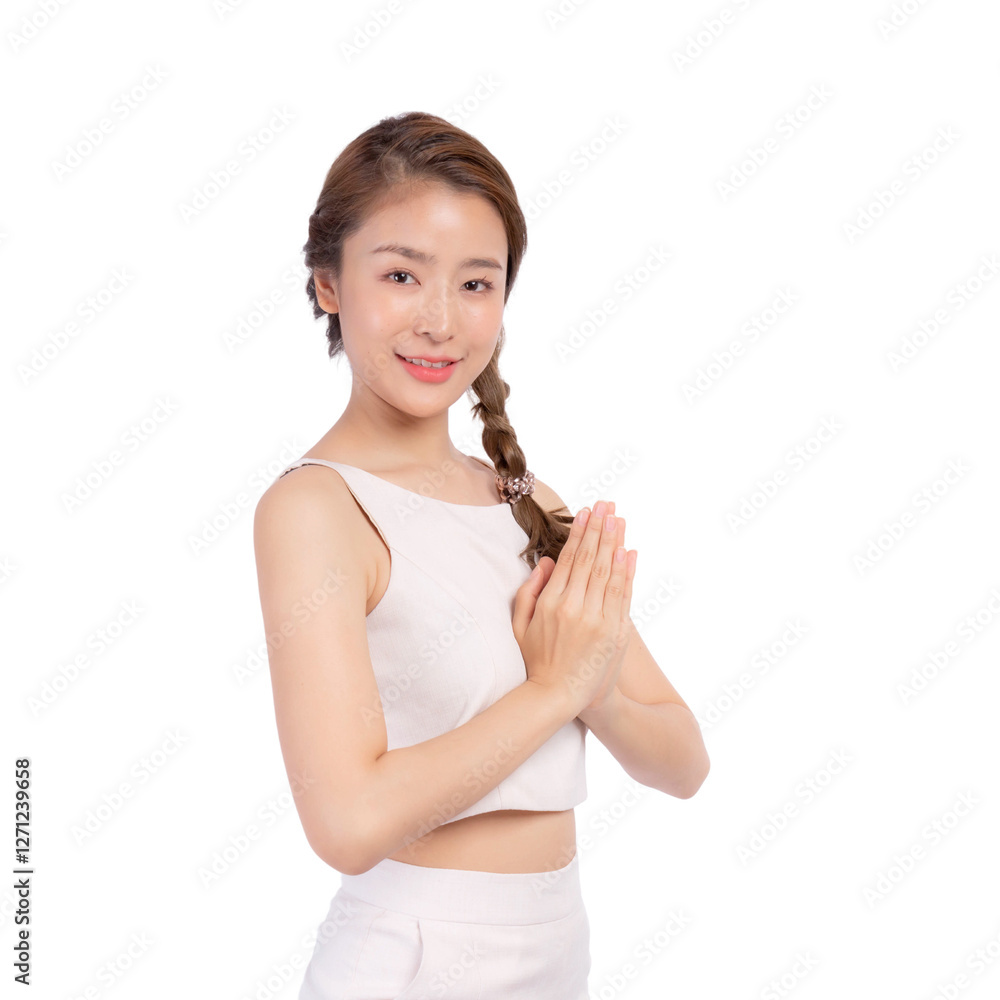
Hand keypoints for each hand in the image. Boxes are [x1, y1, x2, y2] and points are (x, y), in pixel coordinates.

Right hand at [512, 499, 636, 715]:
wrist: (559, 697)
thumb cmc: (535, 660)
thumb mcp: (520, 625)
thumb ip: (530, 591)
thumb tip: (547, 561)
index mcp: (552, 604)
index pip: (570, 559)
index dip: (579, 533)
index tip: (586, 512)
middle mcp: (577, 608)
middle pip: (592, 559)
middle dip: (600, 529)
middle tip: (606, 505)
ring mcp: (599, 620)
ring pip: (610, 572)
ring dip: (616, 542)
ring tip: (619, 519)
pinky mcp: (616, 632)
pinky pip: (623, 595)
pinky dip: (628, 572)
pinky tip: (629, 552)